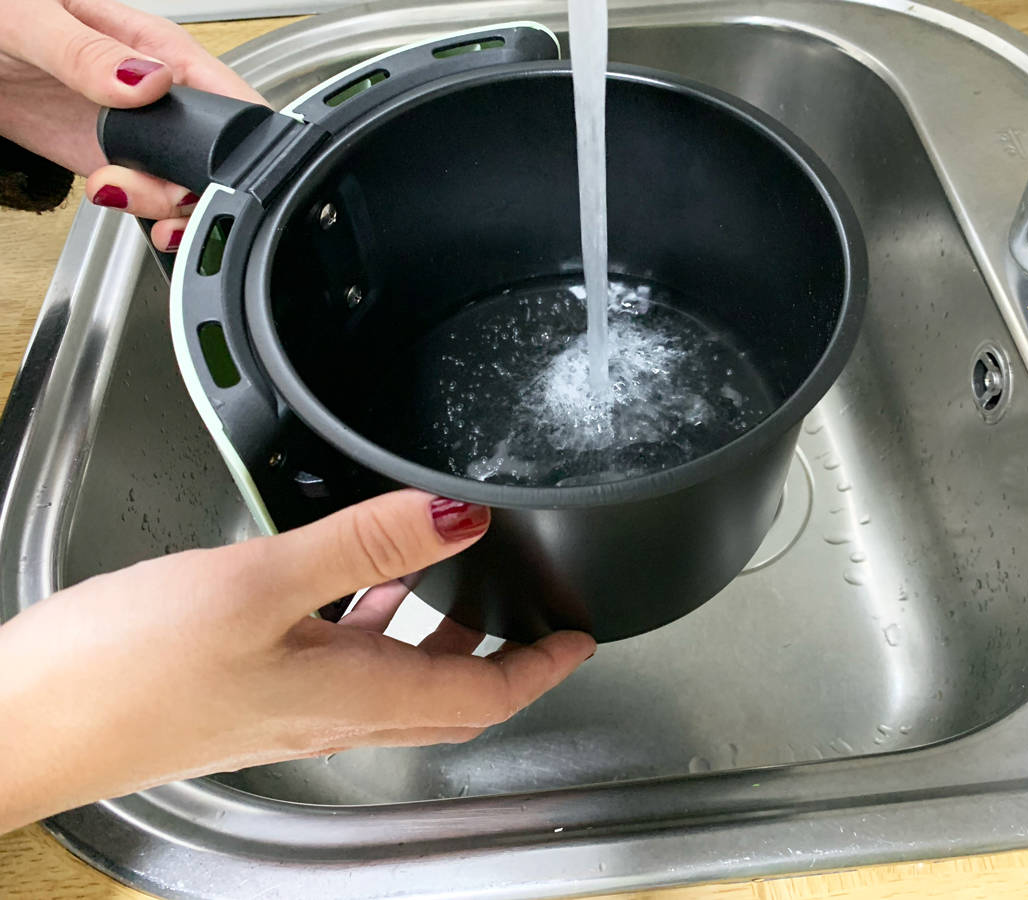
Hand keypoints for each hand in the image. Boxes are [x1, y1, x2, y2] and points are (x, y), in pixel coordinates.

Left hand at [0, 0, 264, 249]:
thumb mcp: (34, 20)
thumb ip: (91, 52)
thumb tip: (151, 79)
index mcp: (161, 50)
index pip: (231, 102)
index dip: (232, 144)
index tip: (192, 165)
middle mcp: (162, 96)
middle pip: (220, 158)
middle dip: (194, 188)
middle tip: (142, 186)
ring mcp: (143, 133)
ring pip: (191, 187)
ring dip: (165, 208)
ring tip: (115, 191)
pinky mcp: (119, 161)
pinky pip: (155, 199)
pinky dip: (147, 216)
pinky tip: (116, 202)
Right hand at [0, 490, 594, 832]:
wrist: (18, 728)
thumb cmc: (125, 671)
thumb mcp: (261, 584)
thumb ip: (366, 544)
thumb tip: (460, 520)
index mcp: (354, 697)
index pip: (482, 696)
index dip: (541, 667)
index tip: (580, 638)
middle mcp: (329, 716)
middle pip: (446, 695)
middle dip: (499, 655)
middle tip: (530, 615)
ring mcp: (284, 710)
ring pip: (393, 679)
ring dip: (434, 637)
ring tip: (451, 586)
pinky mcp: (242, 694)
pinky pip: (336, 663)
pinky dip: (367, 625)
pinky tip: (345, 588)